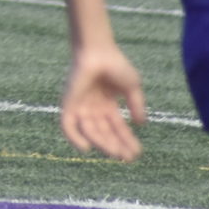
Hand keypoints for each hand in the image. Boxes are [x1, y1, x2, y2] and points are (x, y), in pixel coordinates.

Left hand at [60, 43, 147, 160]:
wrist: (99, 50)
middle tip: (128, 158)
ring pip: (90, 132)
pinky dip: (74, 137)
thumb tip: (141, 124)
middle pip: (104, 133)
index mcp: (107, 105)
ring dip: (103, 144)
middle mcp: (93, 108)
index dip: (127, 141)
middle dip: (116, 146)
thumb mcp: (132, 87)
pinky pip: (68, 124)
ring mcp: (81, 106)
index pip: (117, 128)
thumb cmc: (115, 64)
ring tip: (116, 153)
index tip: (137, 153)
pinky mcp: (68, 103)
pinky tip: (86, 148)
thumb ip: (137, 105)